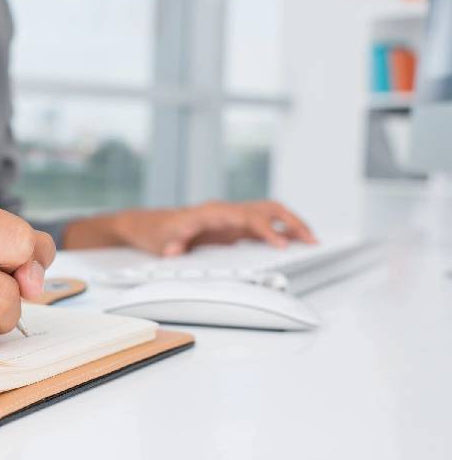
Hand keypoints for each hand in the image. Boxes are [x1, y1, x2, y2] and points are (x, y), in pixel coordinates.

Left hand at [64, 200, 314, 255]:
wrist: (147, 225)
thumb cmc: (155, 231)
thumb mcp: (160, 240)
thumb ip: (170, 244)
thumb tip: (174, 250)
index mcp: (213, 212)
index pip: (248, 217)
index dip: (266, 230)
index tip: (282, 244)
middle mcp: (226, 211)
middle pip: (268, 209)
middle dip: (292, 222)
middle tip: (312, 240)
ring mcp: (231, 218)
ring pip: (270, 214)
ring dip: (292, 224)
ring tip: (312, 240)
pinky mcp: (232, 228)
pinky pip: (262, 225)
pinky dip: (281, 231)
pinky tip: (293, 242)